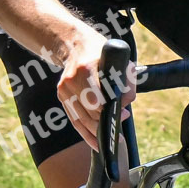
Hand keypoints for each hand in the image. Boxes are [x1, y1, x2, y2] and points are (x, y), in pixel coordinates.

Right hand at [56, 25, 135, 150]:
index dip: (110, 110)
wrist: (75, 44)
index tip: (124, 115)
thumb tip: (125, 104)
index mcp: (85, 69)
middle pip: (89, 112)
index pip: (96, 98)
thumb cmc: (101, 53)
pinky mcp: (61, 96)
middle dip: (105, 123)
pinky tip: (95, 143)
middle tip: (119, 129)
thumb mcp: (118, 61)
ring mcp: (63, 89)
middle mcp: (71, 80)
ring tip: (110, 141)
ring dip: (96, 132)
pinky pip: (74, 119)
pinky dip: (85, 133)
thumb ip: (126, 82)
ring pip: (81, 119)